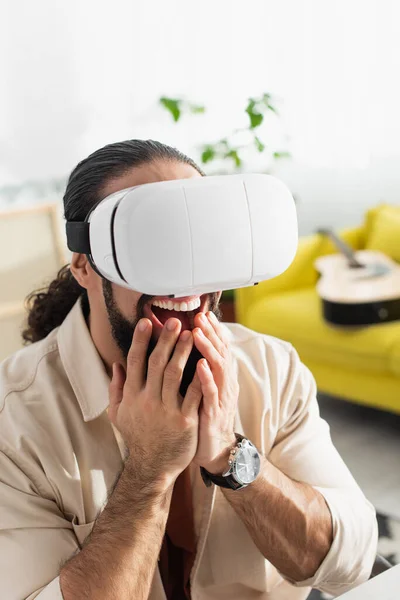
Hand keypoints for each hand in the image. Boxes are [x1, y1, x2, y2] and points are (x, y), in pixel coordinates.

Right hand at [107, 318, 202, 488]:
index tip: (147, 322)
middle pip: (156, 363)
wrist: (153, 466)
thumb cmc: (137, 437)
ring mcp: (166, 411)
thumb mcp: (118, 414)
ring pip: (174, 374)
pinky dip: (199, 377)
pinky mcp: (185, 421)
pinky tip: (206, 361)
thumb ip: (116, 388)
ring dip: (183, 352)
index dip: (141, 341)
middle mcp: (147, 400)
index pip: (134, 362)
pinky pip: (193, 394)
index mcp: (131, 396)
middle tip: (174, 321)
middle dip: (165, 340)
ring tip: (191, 334)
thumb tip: (116, 364)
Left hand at [191, 311, 238, 473]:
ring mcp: (221, 397)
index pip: (218, 347)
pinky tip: (200, 365)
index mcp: (219, 375)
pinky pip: (212, 393)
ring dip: (208, 349)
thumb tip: (190, 344)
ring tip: (198, 333)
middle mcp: (224, 382)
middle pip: (220, 351)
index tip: (201, 313)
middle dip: (210, 332)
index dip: (212, 330)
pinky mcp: (215, 413)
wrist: (215, 449)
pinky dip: (207, 378)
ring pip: (218, 368)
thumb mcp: (202, 388)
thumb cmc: (203, 414)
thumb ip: (199, 367)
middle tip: (199, 316)